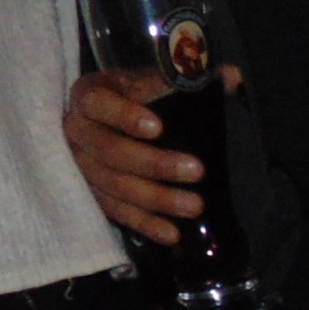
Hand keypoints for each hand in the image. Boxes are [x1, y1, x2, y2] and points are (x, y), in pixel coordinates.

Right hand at [65, 67, 207, 247]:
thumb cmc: (131, 95)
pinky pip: (115, 212)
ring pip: (114, 186)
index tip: (157, 127)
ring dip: (156, 199)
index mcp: (89, 95)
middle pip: (110, 151)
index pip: (98, 104)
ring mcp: (80, 166)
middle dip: (155, 163)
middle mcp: (77, 131)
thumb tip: (232, 77)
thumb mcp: (149, 80)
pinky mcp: (90, 193)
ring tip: (194, 205)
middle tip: (197, 170)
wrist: (103, 117)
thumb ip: (186, 77)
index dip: (124, 116)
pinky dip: (144, 224)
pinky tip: (171, 232)